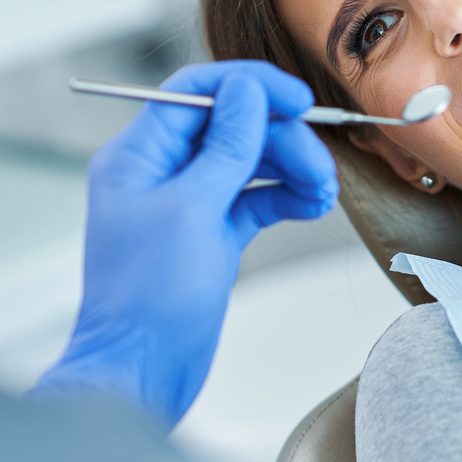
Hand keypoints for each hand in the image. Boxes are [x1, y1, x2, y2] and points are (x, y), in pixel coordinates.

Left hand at [29, 61, 336, 429]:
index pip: (197, 93)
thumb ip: (225, 146)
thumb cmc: (150, 300)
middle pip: (232, 126)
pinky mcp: (208, 234)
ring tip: (324, 193)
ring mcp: (185, 203)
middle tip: (321, 167)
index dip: (250, 87)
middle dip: (281, 140)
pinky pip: (253, 198)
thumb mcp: (193, 210)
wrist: (141, 374)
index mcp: (137, 156)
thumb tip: (247, 91)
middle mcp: (159, 172)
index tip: (298, 99)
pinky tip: (312, 205)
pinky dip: (284, 197)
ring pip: (248, 162)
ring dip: (290, 168)